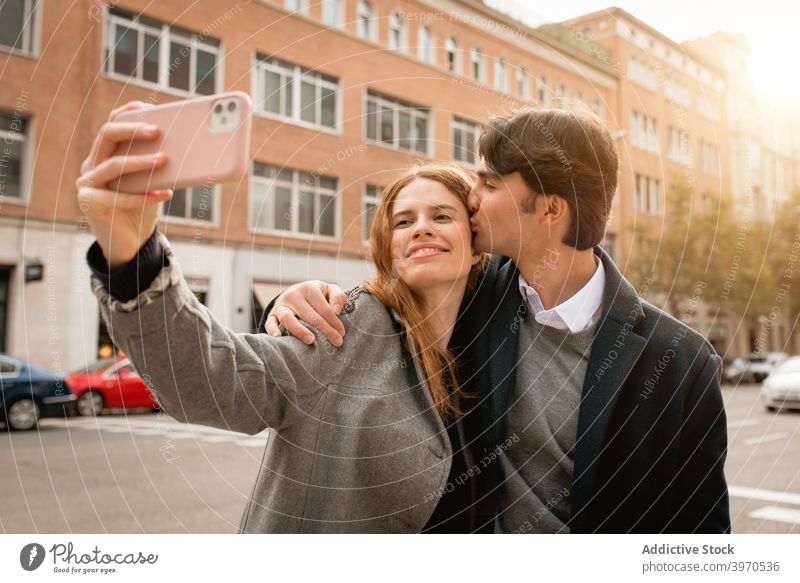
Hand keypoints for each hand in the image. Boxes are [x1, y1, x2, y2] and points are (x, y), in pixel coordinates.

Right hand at [76, 101, 171, 268]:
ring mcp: (87, 183)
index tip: (152, 107)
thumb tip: (188, 147)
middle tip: (158, 131)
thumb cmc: (144, 208)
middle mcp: (92, 164)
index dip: (130, 112)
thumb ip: (159, 164)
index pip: (113, 122)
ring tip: (165, 160)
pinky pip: (118, 196)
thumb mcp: (153, 182)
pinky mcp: (89, 202)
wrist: (131, 241)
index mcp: (105, 153)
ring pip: (113, 165)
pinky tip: (165, 193)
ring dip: (141, 161)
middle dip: (133, 129)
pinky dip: (143, 195)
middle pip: (107, 135)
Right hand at [265, 281, 347, 345]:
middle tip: (336, 342)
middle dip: (325, 330)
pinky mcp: (272, 314)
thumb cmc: (317, 295)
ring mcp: (281, 305)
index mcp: (309, 288)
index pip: (324, 308)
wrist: (295, 293)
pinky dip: (272, 330)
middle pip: (310, 316)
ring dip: (300, 331)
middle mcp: (293, 295)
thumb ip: (338, 297)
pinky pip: (270, 323)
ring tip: (311, 341)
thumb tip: (336, 311)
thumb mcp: (329, 290)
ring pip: (289, 319)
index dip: (335, 322)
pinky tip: (279, 337)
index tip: (342, 334)